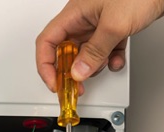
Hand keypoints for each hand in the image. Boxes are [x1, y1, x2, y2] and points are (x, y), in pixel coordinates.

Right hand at [36, 0, 163, 91]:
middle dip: (70, 70)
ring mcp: (98, 22)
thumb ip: (94, 52)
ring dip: (93, 65)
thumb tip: (78, 71)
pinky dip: (109, 59)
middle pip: (66, 49)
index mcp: (74, 13)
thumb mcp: (114, 26)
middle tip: (76, 86)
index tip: (55, 82)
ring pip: (86, 52)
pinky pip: (104, 49)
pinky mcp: (113, 26)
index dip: (47, 65)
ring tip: (101, 68)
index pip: (47, 42)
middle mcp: (83, 18)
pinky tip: (116, 61)